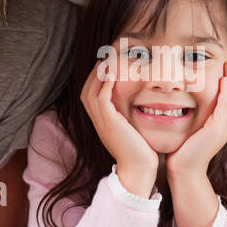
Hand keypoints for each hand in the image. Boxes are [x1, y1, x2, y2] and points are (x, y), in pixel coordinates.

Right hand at [79, 58, 159, 192]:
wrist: (139, 169)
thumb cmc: (139, 151)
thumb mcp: (131, 130)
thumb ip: (129, 117)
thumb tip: (138, 106)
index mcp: (102, 122)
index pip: (90, 95)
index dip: (95, 78)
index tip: (106, 65)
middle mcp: (98, 121)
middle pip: (86, 90)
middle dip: (94, 72)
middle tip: (104, 57)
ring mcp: (102, 122)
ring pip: (91, 92)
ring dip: (98, 74)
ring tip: (107, 60)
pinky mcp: (110, 124)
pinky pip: (102, 100)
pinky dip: (105, 86)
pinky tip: (113, 74)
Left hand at [166, 56, 226, 177]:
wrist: (184, 170)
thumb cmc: (182, 152)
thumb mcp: (191, 129)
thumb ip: (194, 117)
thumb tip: (184, 103)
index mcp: (222, 125)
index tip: (226, 66)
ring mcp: (224, 127)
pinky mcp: (218, 129)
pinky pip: (225, 106)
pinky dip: (226, 92)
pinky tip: (224, 80)